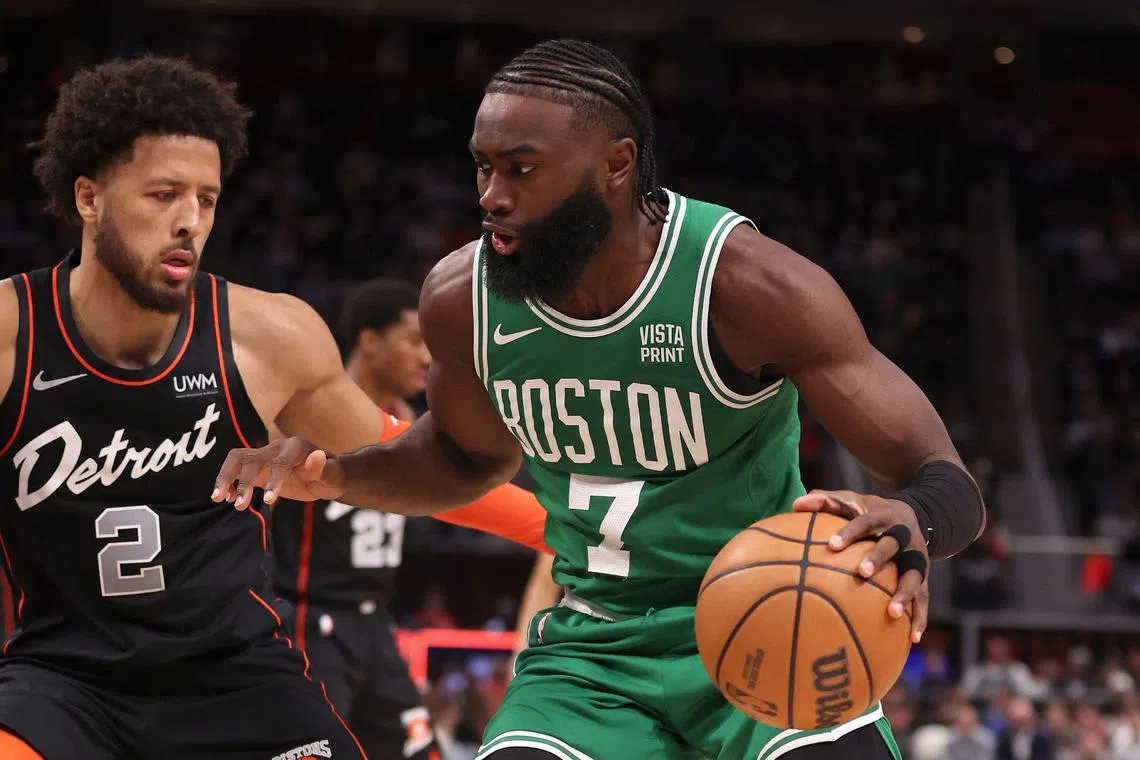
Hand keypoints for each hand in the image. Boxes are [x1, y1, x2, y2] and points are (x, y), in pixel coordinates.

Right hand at [211, 437, 345, 508]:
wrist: (325, 475)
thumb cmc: (332, 476)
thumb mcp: (335, 476)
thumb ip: (325, 469)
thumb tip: (316, 456)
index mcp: (297, 447)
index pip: (281, 462)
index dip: (275, 479)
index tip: (270, 501)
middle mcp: (277, 447)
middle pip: (254, 459)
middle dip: (246, 482)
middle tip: (241, 506)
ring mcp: (264, 455)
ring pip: (238, 459)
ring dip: (227, 477)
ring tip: (219, 498)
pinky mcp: (256, 467)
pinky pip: (235, 468)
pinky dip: (227, 482)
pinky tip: (225, 498)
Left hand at [792, 489, 928, 643]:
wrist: (915, 514)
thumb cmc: (869, 512)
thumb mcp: (851, 501)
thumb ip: (825, 501)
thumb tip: (795, 504)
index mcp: (882, 516)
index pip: (865, 522)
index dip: (850, 532)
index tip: (833, 545)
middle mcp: (902, 536)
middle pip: (891, 545)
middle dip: (878, 558)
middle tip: (862, 573)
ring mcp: (916, 557)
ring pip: (914, 574)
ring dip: (904, 593)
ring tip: (892, 613)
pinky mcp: (925, 576)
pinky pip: (924, 598)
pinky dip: (920, 617)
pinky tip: (912, 639)